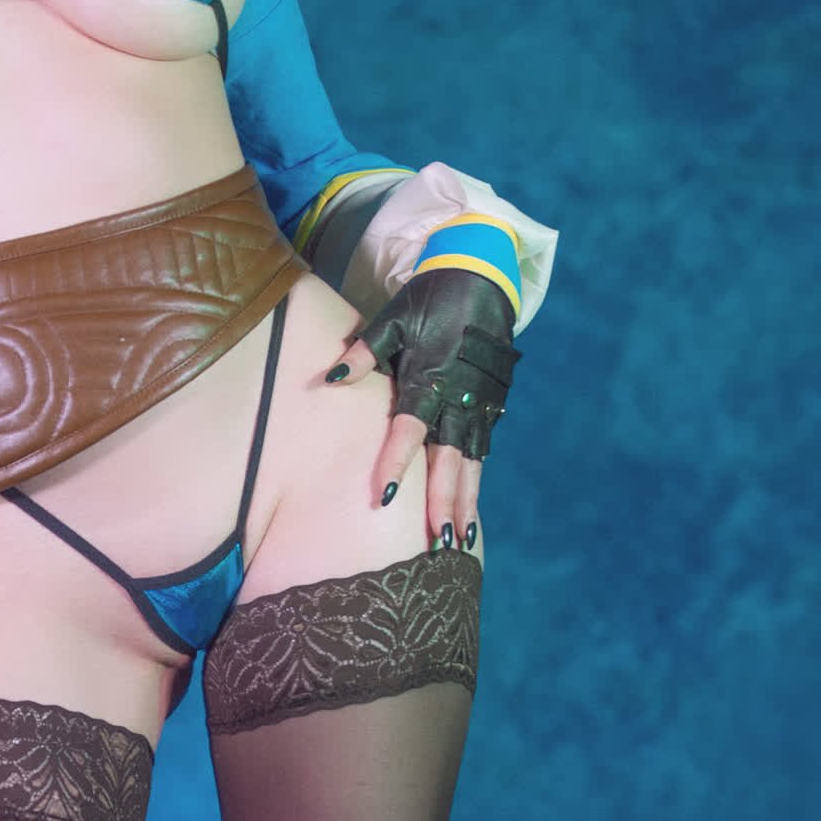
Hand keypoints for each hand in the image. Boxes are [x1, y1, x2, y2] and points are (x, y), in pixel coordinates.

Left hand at [326, 268, 519, 549]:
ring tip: (458, 541)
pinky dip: (476, 486)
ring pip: (472, 463)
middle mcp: (459, 398)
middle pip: (450, 458)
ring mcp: (479, 404)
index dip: (398, 461)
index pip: (411, 427)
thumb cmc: (430, 300)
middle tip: (438, 539)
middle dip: (445, 500)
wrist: (483, 279)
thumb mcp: (393, 318)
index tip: (386, 498)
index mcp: (430, 376)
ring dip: (465, 503)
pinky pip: (482, 453)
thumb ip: (364, 352)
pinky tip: (470, 516)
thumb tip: (329, 378)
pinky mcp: (492, 406)